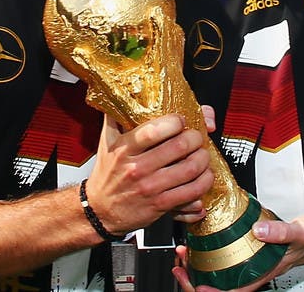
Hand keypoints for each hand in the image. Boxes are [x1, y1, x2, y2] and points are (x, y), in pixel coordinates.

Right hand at [85, 113, 212, 235]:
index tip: (181, 120)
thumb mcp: (106, 143)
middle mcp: (138, 168)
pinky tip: (204, 176)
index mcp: (125, 149)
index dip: (176, 121)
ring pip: (190, 169)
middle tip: (197, 136)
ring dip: (203, 159)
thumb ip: (116, 116)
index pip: (154, 130)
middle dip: (195, 138)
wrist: (99, 210)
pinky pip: (191, 192)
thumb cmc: (106, 175)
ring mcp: (150, 187)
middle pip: (179, 147)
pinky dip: (204, 182)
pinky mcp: (161, 205)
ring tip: (202, 154)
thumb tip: (124, 92)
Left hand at [171, 214, 303, 291]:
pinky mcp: (245, 255)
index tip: (196, 285)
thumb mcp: (298, 232)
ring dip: (197, 268)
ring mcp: (247, 266)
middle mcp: (251, 273)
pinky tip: (198, 245)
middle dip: (195, 280)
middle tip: (180, 266)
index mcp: (262, 274)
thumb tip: (260, 231)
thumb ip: (280, 232)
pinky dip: (206, 256)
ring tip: (183, 255)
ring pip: (217, 275)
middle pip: (219, 287)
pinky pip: (222, 262)